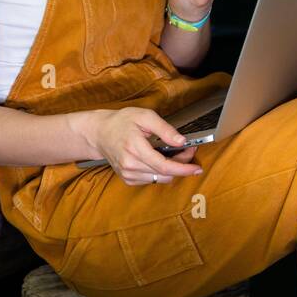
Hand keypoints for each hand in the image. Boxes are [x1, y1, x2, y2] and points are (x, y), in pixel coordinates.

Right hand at [86, 107, 203, 185]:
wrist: (100, 133)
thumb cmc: (121, 122)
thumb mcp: (145, 116)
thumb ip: (164, 129)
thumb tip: (181, 141)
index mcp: (134, 148)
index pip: (163, 165)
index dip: (183, 168)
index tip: (196, 168)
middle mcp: (130, 165)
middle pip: (165, 173)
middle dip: (181, 164)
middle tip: (188, 150)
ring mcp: (128, 174)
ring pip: (160, 178)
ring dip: (172, 169)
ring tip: (174, 153)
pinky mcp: (128, 179)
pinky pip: (152, 180)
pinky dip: (161, 172)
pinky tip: (159, 159)